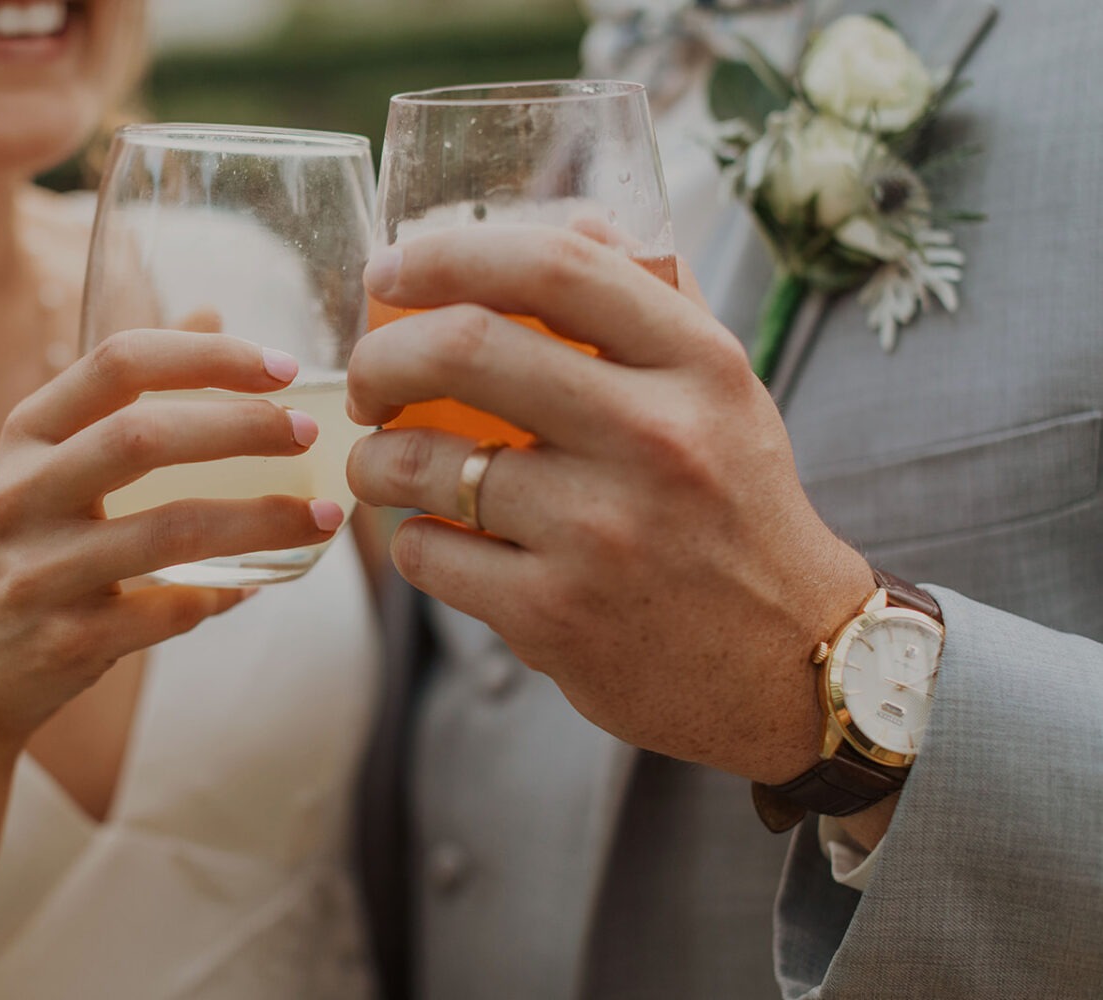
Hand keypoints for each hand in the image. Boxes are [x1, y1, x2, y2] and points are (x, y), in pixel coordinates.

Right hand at [0, 330, 341, 746]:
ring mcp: (38, 571)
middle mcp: (21, 494)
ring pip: (170, 531)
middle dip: (243, 428)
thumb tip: (212, 313)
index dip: (207, 356)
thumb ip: (124, 391)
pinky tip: (258, 584)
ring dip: (263, 520)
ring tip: (325, 519)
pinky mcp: (66, 641)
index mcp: (25, 435)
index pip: (117, 364)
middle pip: (144, 438)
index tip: (283, 366)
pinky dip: (225, 595)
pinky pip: (170, 611)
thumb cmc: (23, 549)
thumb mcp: (48, 460)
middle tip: (310, 435)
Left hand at [345, 226, 872, 784]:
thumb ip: (654, 298)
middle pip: (464, 349)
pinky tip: (431, 536)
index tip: (389, 268)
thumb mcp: (724, 391)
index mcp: (698, 365)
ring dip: (374, 458)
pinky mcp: (556, 616)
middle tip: (366, 381)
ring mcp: (601, 534)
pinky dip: (409, 538)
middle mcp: (655, 440)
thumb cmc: (736, 507)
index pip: (554, 268)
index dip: (448, 254)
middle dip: (379, 357)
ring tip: (380, 463)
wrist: (788, 662)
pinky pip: (428, 553)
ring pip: (425, 463)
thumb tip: (573, 214)